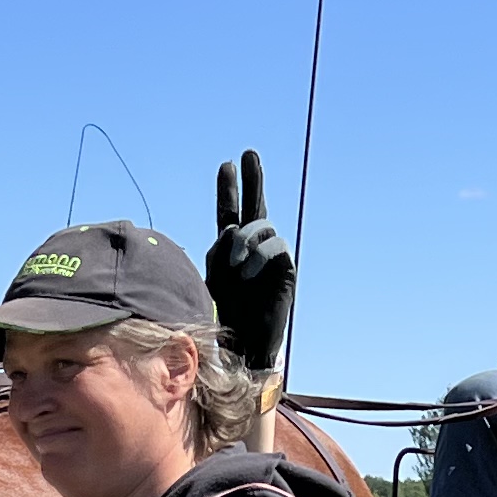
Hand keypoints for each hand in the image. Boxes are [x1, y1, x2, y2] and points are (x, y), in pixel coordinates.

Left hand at [204, 151, 294, 375]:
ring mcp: (271, 256)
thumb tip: (231, 229)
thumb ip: (217, 251)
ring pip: (261, 226)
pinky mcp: (286, 268)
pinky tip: (246, 272)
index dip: (228, 190)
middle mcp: (253, 248)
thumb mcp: (211, 279)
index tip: (226, 165)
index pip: (229, 212)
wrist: (244, 343)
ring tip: (235, 264)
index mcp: (231, 249)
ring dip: (245, 240)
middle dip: (252, 179)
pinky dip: (258, 255)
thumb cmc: (225, 315)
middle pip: (255, 206)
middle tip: (248, 153)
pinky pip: (274, 246)